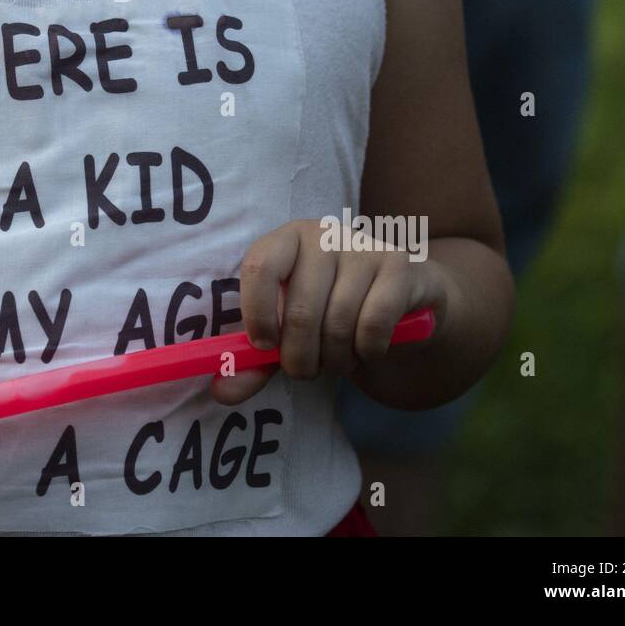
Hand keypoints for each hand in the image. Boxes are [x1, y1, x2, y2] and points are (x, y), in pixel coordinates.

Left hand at [209, 217, 446, 405]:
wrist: (403, 304)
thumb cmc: (332, 313)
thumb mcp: (289, 333)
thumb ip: (255, 361)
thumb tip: (222, 391)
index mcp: (285, 240)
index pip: (259, 266)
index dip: (258, 314)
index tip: (266, 347)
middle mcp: (323, 234)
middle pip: (300, 310)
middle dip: (300, 358)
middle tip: (307, 370)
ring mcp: (363, 246)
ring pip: (337, 322)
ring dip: (336, 360)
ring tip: (338, 360)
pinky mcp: (399, 265)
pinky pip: (373, 324)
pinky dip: (367, 351)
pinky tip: (368, 350)